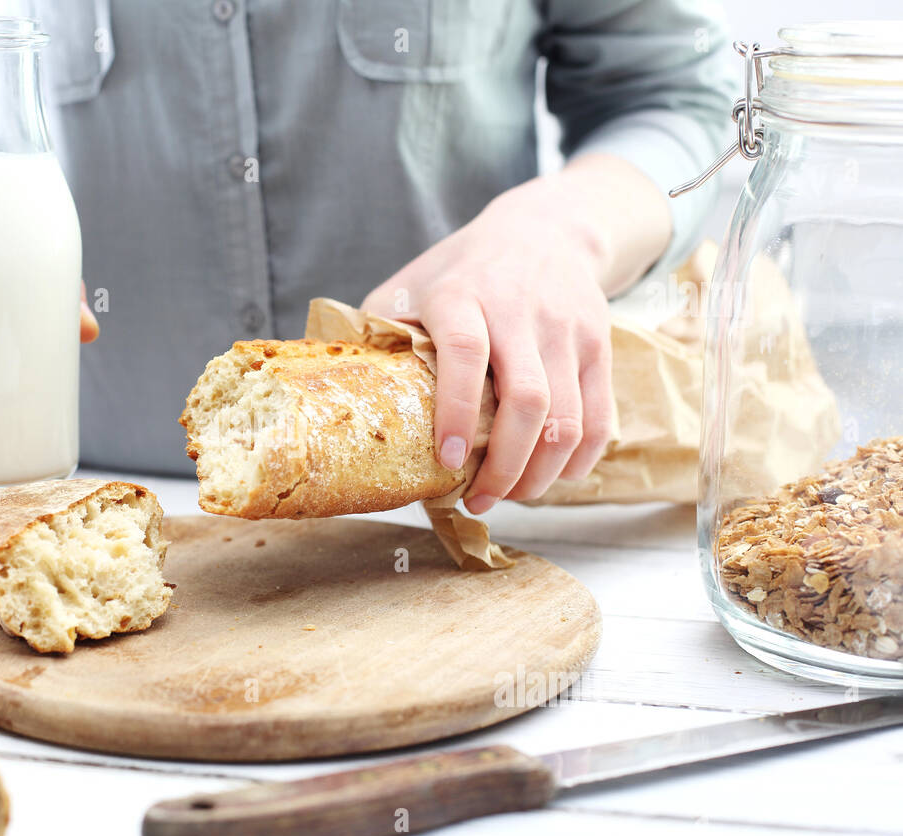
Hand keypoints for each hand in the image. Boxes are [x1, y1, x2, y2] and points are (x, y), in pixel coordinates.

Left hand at [363, 155, 669, 512]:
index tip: (447, 462)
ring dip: (540, 473)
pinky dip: (578, 460)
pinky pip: (600, 418)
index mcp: (463, 297)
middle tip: (480, 500)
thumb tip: (341, 396)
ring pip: (568, 419)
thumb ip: (379, 332)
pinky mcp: (599, 347)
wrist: (547, 229)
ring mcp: (567, 330)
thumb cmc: (463, 271)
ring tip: (510, 495)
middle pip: (528, 400)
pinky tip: (550, 478)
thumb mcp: (409, 285)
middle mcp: (520, 312)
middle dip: (505, 465)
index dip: (456, 413)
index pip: (465, 355)